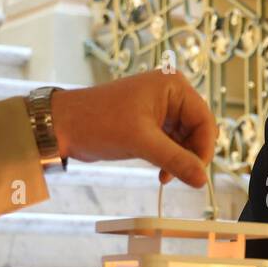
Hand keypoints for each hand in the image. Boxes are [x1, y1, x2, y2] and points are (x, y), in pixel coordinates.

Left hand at [51, 70, 216, 187]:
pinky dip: (170, 159)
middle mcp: (170, 94)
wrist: (62, 125)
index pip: (205, 120)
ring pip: (186, 140)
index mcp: (173, 86)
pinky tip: (162, 173)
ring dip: (180, 160)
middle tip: (182, 176)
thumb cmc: (97, 122)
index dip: (205, 148)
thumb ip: (176, 160)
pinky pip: (172, 143)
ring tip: (166, 176)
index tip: (198, 173)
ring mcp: (161, 109)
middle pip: (198, 130)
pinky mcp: (150, 123)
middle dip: (191, 155)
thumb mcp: (141, 142)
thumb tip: (202, 180)